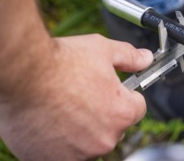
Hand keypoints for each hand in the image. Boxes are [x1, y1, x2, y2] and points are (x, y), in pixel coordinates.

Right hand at [0, 34, 152, 159]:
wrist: (22, 75)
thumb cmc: (61, 63)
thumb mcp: (103, 50)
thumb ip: (129, 57)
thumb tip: (145, 59)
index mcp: (122, 113)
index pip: (138, 108)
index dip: (127, 96)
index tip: (114, 90)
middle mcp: (105, 138)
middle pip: (114, 126)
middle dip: (105, 112)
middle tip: (84, 95)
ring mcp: (80, 153)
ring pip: (91, 140)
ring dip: (83, 128)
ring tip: (64, 105)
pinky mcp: (54, 160)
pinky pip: (67, 151)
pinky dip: (62, 140)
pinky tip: (51, 120)